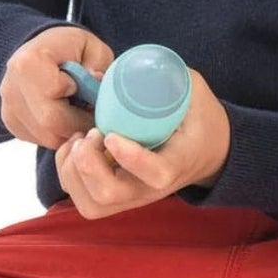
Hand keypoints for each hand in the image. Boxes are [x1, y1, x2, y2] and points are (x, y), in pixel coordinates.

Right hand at [0, 25, 115, 149]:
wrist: (42, 49)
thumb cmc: (70, 48)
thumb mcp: (92, 48)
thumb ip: (98, 65)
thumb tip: (96, 81)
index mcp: (29, 63)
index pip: (57, 99)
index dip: (82, 105)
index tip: (93, 96)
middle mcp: (12, 88)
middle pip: (51, 125)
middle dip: (80, 124)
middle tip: (94, 113)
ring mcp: (8, 108)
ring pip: (47, 138)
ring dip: (71, 131)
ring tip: (80, 111)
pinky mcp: (11, 122)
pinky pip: (40, 139)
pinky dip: (59, 133)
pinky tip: (66, 115)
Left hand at [55, 64, 231, 219]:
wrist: (209, 150)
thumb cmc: (198, 117)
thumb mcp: (191, 89)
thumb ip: (160, 75)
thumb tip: (101, 73)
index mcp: (178, 162)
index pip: (156, 174)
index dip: (130, 157)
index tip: (111, 134)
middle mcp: (151, 189)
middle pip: (109, 194)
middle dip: (88, 162)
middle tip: (92, 133)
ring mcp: (132, 197)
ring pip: (91, 204)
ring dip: (74, 170)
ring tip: (81, 140)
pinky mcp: (116, 198)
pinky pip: (82, 200)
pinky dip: (68, 174)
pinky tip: (76, 148)